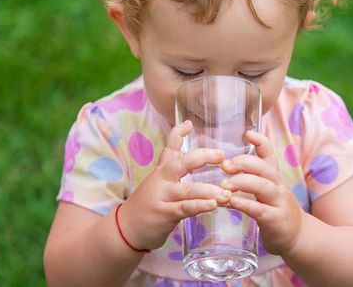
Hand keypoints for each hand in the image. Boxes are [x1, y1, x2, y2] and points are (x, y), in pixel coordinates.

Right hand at [120, 120, 232, 249]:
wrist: (126, 230)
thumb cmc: (149, 206)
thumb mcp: (160, 185)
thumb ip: (176, 173)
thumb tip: (198, 160)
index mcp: (162, 171)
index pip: (169, 148)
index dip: (177, 134)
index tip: (189, 123)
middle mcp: (161, 180)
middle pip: (181, 163)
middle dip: (203, 157)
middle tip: (222, 156)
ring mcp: (162, 197)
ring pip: (188, 189)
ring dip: (209, 190)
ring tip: (227, 193)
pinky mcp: (164, 214)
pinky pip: (185, 208)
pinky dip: (200, 205)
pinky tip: (213, 205)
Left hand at [220, 130, 303, 255]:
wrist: (297, 236)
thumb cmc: (276, 210)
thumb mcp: (267, 190)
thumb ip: (252, 178)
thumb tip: (228, 164)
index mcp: (274, 177)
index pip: (270, 155)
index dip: (261, 142)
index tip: (248, 133)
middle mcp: (278, 186)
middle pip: (264, 168)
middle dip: (244, 163)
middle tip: (225, 165)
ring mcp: (278, 202)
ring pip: (262, 186)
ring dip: (241, 182)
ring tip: (224, 185)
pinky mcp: (275, 219)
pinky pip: (259, 209)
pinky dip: (244, 204)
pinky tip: (231, 202)